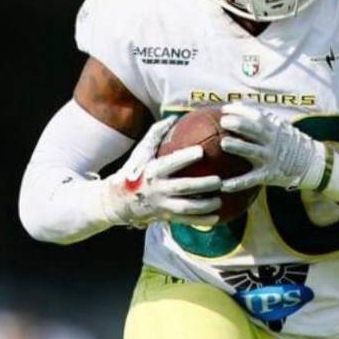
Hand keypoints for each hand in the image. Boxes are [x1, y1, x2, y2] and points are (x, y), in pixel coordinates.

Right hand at [103, 117, 221, 226]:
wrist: (118, 201)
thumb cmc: (134, 171)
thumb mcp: (141, 152)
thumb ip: (156, 134)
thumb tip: (174, 117)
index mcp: (152, 170)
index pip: (170, 163)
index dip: (185, 157)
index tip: (201, 151)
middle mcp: (157, 189)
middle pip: (184, 187)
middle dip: (203, 184)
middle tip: (219, 180)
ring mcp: (162, 205)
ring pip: (187, 207)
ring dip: (205, 205)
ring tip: (220, 200)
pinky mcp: (165, 217)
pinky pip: (186, 221)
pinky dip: (202, 221)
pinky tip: (217, 218)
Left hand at [218, 103, 324, 192]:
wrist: (309, 162)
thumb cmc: (285, 140)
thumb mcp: (278, 125)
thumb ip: (259, 115)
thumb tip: (236, 104)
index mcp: (273, 128)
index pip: (256, 116)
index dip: (240, 111)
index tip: (224, 109)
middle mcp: (272, 142)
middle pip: (254, 130)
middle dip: (238, 124)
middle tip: (223, 122)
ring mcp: (270, 158)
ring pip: (252, 152)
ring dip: (238, 147)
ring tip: (224, 143)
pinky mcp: (267, 175)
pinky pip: (251, 180)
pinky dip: (237, 183)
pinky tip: (223, 185)